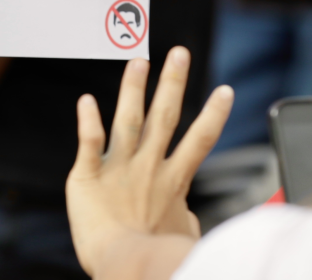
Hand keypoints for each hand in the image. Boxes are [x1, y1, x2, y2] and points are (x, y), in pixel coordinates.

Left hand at [65, 48, 232, 278]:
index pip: (200, 140)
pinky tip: (86, 100)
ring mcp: (118, 170)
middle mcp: (147, 168)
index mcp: (173, 181)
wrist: (125, 268)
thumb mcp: (182, 237)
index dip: (214, 114)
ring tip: (139, 61)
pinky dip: (88, 121)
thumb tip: (184, 216)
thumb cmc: (156, 259)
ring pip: (128, 120)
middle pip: (165, 117)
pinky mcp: (87, 177)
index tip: (225, 90)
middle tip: (179, 52)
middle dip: (173, 83)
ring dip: (133, 89)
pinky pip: (89, 143)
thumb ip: (182, 218)